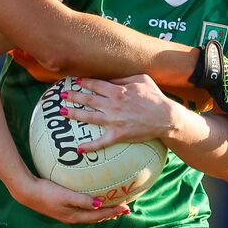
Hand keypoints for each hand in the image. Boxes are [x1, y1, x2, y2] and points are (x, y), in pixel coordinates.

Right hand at [8, 174, 130, 222]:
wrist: (27, 192)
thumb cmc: (46, 192)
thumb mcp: (66, 196)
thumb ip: (83, 200)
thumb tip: (100, 204)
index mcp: (74, 216)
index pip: (99, 215)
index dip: (113, 212)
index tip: (126, 208)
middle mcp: (72, 217)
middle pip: (96, 217)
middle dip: (111, 213)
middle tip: (124, 208)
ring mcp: (67, 212)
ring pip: (90, 214)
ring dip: (102, 211)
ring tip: (112, 207)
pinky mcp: (62, 206)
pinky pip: (83, 208)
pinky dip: (92, 206)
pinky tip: (92, 199)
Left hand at [60, 75, 178, 150]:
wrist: (166, 117)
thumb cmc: (154, 97)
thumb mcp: (141, 80)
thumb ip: (122, 79)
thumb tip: (107, 79)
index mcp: (118, 91)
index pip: (96, 85)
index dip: (84, 82)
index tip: (75, 81)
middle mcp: (113, 105)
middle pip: (88, 99)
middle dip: (73, 96)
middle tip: (62, 94)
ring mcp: (114, 121)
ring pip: (89, 117)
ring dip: (74, 114)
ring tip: (62, 112)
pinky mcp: (118, 135)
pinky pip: (101, 142)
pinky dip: (90, 146)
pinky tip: (79, 148)